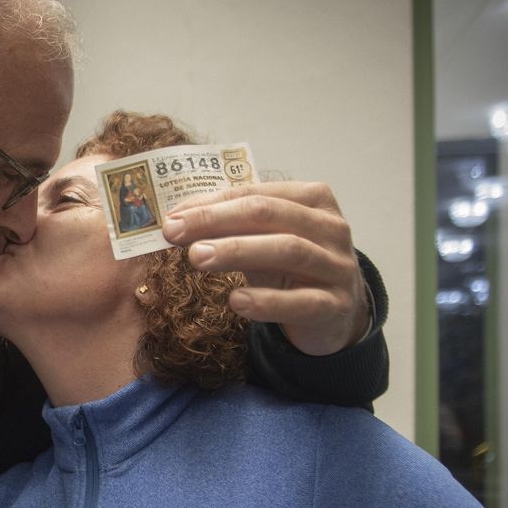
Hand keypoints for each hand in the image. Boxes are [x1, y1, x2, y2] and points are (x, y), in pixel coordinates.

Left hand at [163, 181, 369, 355]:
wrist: (336, 313)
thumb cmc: (292, 268)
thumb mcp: (263, 241)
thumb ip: (229, 229)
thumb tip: (174, 223)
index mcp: (313, 200)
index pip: (256, 193)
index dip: (210, 203)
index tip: (170, 217)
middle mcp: (331, 228)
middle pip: (269, 214)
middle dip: (216, 220)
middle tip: (174, 232)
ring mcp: (337, 266)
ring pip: (288, 250)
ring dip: (237, 251)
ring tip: (197, 258)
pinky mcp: (336, 306)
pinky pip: (302, 302)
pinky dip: (267, 301)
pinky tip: (236, 301)